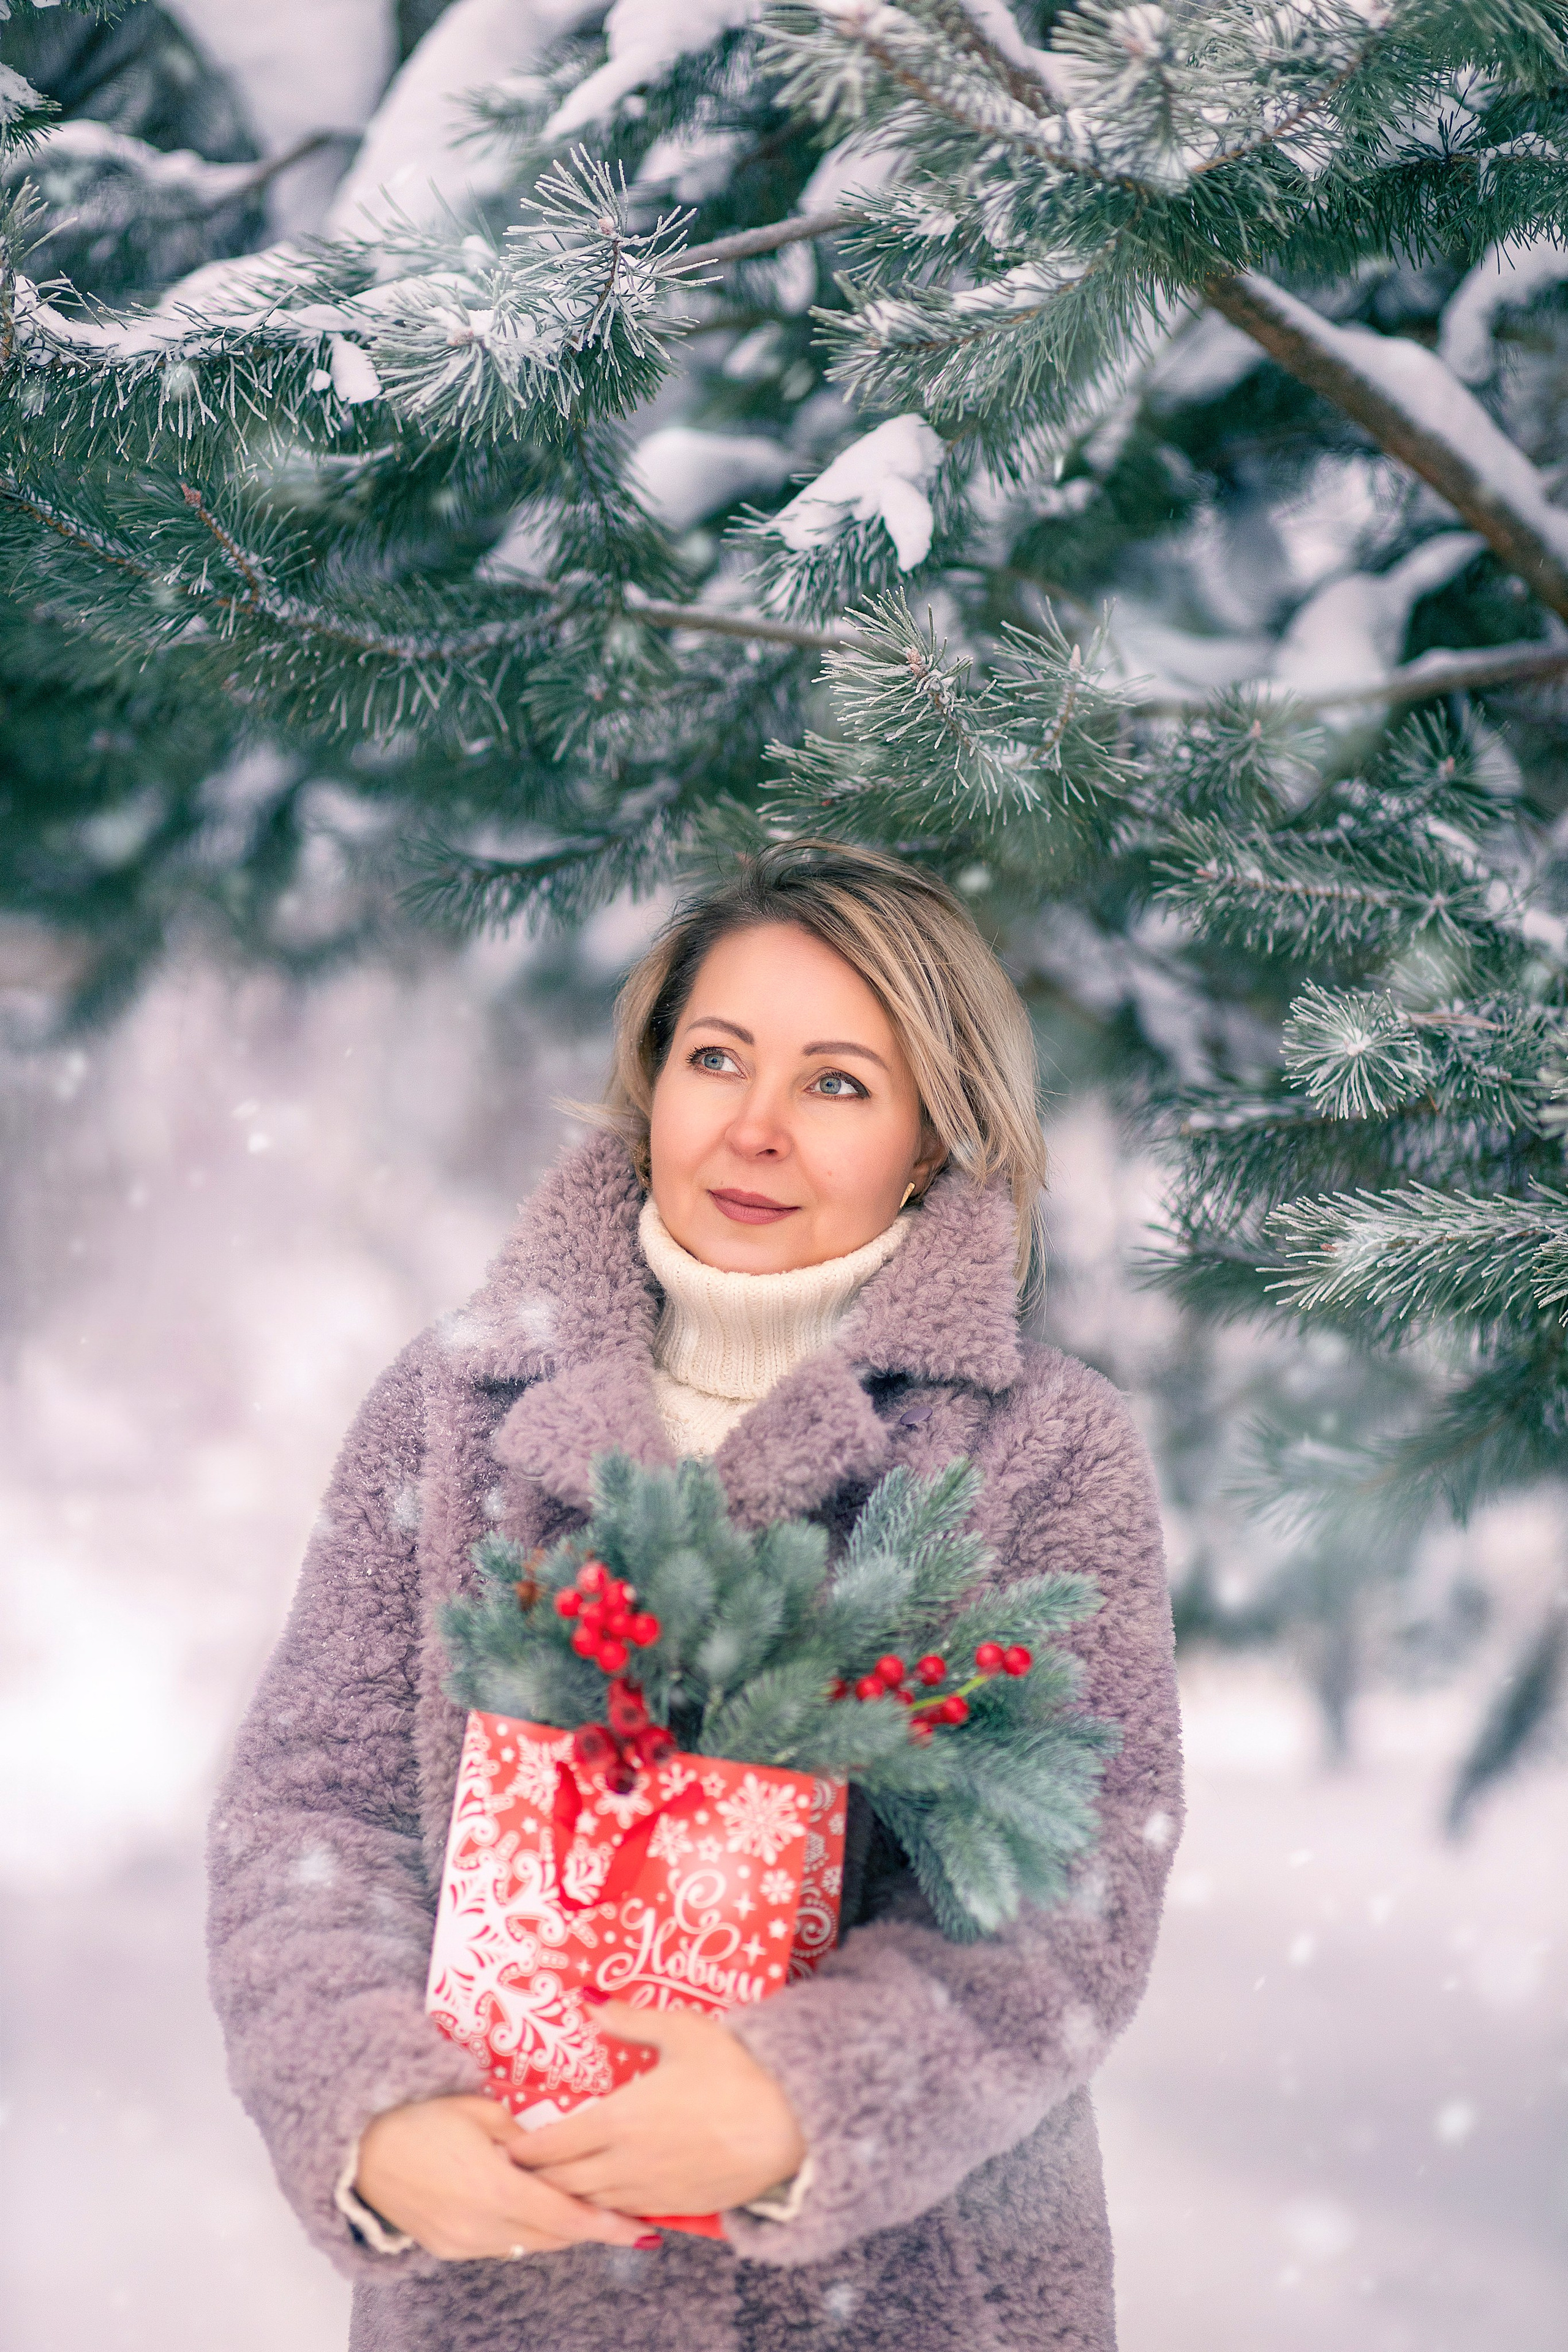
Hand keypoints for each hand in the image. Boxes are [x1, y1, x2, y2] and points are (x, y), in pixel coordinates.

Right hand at [353, 2095, 660, 2259]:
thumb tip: (560, 2145)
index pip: (565, 2217)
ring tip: (584, 2204)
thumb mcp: (480, 2110)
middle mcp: (483, 2226)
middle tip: (622, 2208)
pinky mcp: (449, 2249)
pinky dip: (525, 2229)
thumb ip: (525, 2135)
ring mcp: (464, 2243)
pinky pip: (502, 2245)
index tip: (641, 2228)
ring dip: (557, 2227)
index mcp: (495, 2189)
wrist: (360, 2149)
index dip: (606, 2225)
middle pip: (553, 2235)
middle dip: (588, 2224)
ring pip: (529, 2243)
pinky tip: (533, 2205)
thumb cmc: (420, 2116)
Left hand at [516, 2000, 806, 2217]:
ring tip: (550, 2188)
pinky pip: (628, 2214)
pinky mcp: (678, 2209)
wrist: (788, 2123)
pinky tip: (603, 2199)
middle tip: (515, 2173)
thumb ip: (630, 2019)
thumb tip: (588, 2003)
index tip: (503, 2147)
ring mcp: (652, 2192)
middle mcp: (625, 2164)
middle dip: (536, 2179)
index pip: (552, 2145)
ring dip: (568, 2197)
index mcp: (618, 2119)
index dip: (523, 2149)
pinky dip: (606, 2209)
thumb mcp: (682, 2030)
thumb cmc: (736, 2069)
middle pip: (563, 2183)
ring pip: (593, 2204)